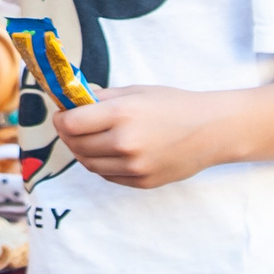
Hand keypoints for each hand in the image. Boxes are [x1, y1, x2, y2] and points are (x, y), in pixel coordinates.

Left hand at [51, 85, 240, 188]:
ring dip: (83, 151)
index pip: (70, 124)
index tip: (62, 114)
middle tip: (72, 125)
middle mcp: (125, 143)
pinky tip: (110, 151)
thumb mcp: (136, 91)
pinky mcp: (142, 182)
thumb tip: (70, 101)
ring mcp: (134, 166)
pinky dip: (102, 164)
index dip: (61, 118)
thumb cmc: (173, 104)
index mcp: (121, 114)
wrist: (212, 130)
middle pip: (76, 145)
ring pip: (89, 164)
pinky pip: (108, 175)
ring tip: (90, 138)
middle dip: (69, 134)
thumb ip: (101, 98)